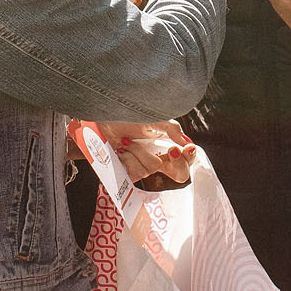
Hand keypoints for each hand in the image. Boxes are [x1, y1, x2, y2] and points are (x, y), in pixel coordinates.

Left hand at [80, 119, 195, 187]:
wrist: (102, 120)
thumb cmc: (127, 116)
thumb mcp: (153, 119)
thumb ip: (173, 129)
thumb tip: (188, 143)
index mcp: (166, 145)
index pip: (186, 161)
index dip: (188, 159)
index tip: (182, 149)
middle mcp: (158, 158)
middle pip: (178, 174)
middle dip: (173, 161)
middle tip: (167, 149)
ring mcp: (143, 167)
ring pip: (153, 168)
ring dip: (139, 151)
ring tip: (127, 140)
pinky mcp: (129, 173)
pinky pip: (136, 173)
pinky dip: (128, 157)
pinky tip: (121, 148)